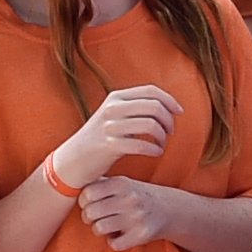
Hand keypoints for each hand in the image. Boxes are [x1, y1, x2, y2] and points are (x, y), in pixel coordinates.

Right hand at [50, 85, 179, 185]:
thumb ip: (134, 107)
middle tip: (169, 132)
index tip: (179, 112)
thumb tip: (167, 104)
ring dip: (163, 137)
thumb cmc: (100, 138)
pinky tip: (156, 153)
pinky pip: (142, 146)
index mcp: (115, 98)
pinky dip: (155, 150)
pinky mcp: (109, 146)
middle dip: (169, 121)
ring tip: (161, 144)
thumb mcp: (113, 115)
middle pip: (155, 107)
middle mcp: (112, 109)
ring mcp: (109, 127)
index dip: (170, 100)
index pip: (151, 90)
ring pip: (151, 125)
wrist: (73, 160)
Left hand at [75, 176, 174, 249]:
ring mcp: (136, 217)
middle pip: (90, 213)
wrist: (169, 209)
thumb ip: (99, 182)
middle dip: (89, 218)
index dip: (83, 202)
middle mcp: (130, 199)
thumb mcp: (122, 183)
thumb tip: (69, 177)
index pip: (87, 194)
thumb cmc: (136, 195)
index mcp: (122, 184)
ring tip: (108, 226)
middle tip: (96, 218)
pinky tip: (120, 235)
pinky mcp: (141, 235)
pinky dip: (114, 242)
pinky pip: (114, 244)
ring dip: (100, 230)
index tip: (89, 204)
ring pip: (99, 229)